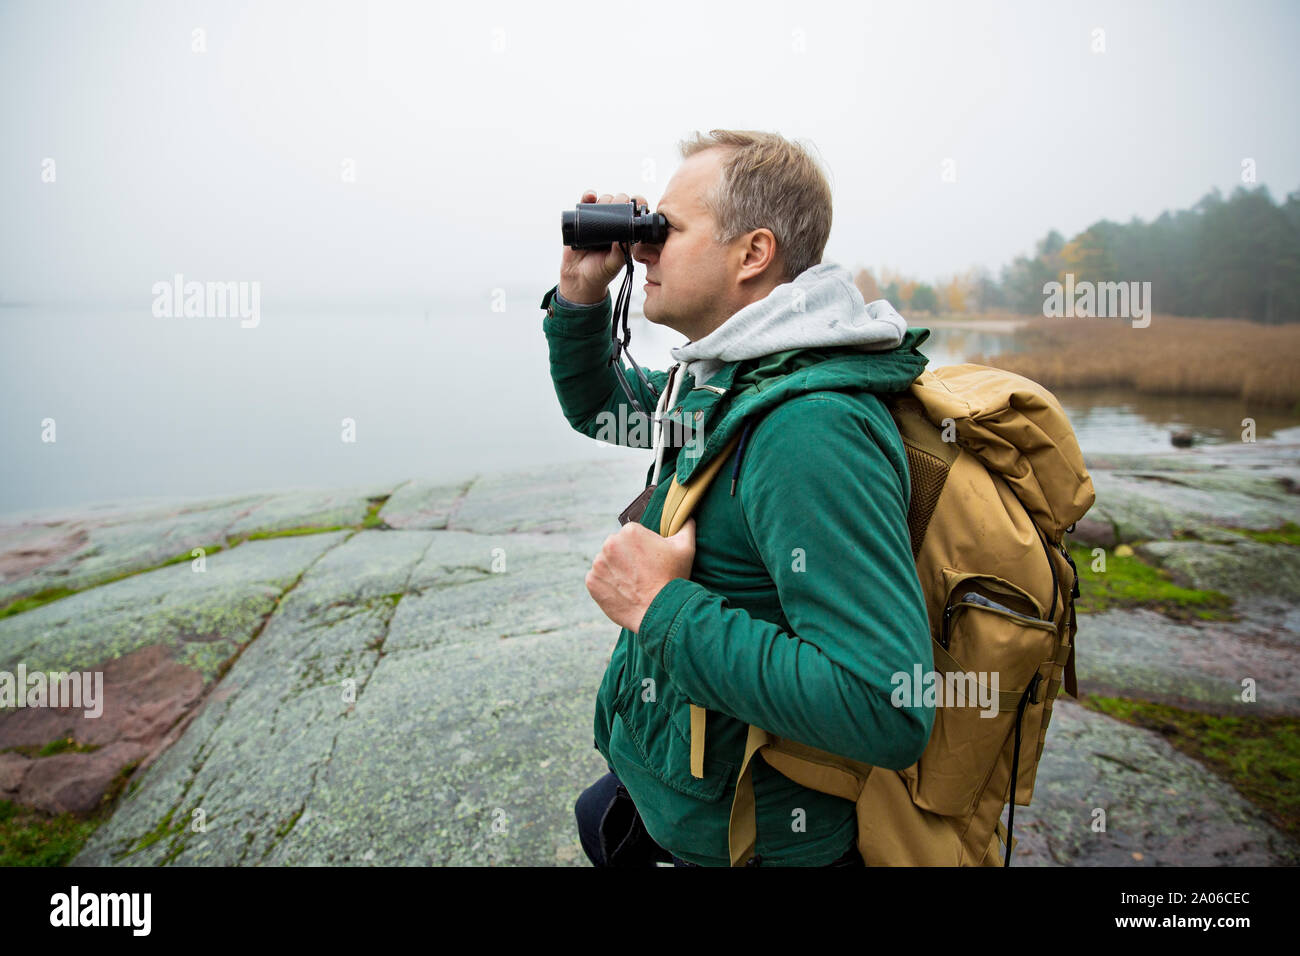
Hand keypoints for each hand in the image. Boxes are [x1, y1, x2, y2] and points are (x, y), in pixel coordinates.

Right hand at [559, 189, 649, 303]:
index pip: (635, 212)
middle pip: (620, 202)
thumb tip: (625, 236)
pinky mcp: (582, 219)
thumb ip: (621, 252)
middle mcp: (614, 223)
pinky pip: (586, 202)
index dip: (638, 205)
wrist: (579, 278)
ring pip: (605, 199)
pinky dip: (588, 195)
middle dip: (620, 201)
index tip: (637, 206)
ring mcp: (598, 219)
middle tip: (617, 211)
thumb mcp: (614, 264)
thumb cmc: (600, 272)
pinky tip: (591, 197)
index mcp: (626, 232)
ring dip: (606, 199)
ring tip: (602, 211)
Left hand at [585, 519, 695, 632]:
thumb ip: (684, 526)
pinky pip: (598, 580)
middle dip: (627, 558)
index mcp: (630, 531)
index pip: (632, 536)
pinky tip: (624, 592)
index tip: (651, 561)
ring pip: (607, 564)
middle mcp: (610, 543)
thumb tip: (686, 516)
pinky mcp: (592, 582)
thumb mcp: (685, 547)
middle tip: (643, 574)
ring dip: (616, 571)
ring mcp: (598, 564)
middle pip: (617, 548)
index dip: (643, 549)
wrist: (661, 612)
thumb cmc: (674, 578)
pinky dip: (607, 585)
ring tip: (634, 585)